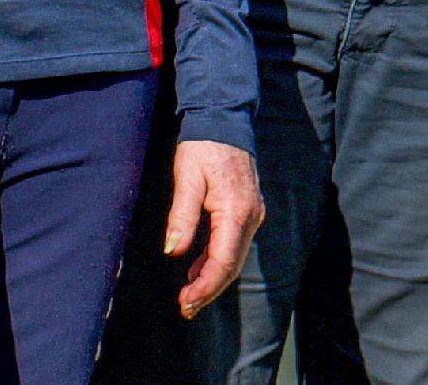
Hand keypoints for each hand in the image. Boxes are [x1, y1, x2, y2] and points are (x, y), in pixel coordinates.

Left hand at [163, 139, 263, 317]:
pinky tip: (198, 266)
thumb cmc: (203, 146)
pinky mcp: (247, 209)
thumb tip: (174, 252)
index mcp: (236, 211)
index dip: (204, 286)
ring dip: (213, 278)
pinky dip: (217, 259)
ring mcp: (252, 213)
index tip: (184, 302)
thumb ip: (182, 216)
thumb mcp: (187, 177)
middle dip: (209, 289)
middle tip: (185, 308)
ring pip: (234, 256)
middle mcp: (251, 216)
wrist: (224, 119)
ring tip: (189, 296)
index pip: (223, 261)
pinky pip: (234, 243)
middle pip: (232, 265)